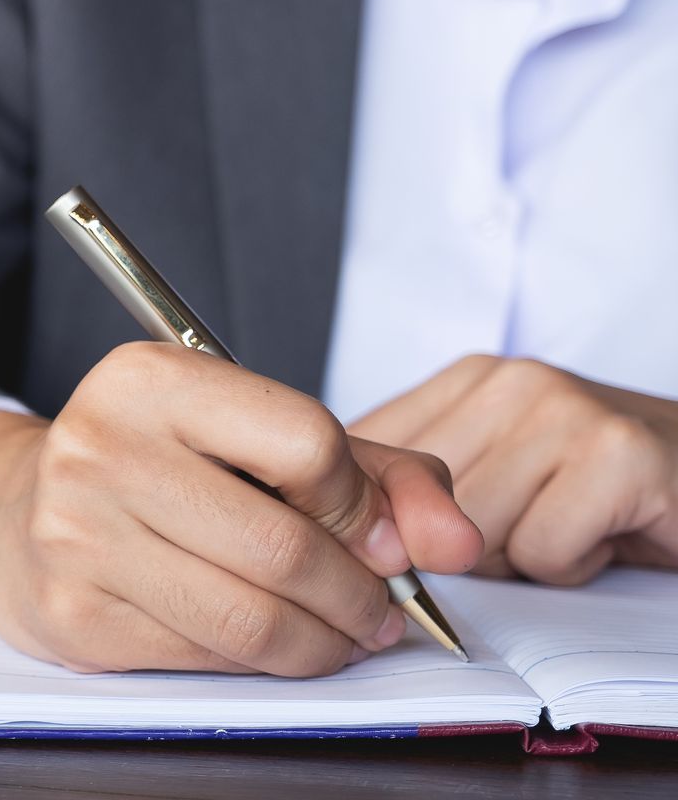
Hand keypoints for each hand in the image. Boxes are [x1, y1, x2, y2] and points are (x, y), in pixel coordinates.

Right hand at [0, 343, 481, 676]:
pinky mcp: (73, 613)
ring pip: (251, 617)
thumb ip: (373, 471)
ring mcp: (78, 532)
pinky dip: (264, 662)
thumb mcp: (253, 433)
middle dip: (361, 595)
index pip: (306, 440)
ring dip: (325, 641)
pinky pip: (207, 659)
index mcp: (151, 377)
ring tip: (341, 632)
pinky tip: (272, 640)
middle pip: (285, 544)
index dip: (363, 502)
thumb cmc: (157, 462)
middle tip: (383, 610)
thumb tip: (456, 542)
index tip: (380, 534)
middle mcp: (102, 444)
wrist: (18, 508)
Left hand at [351, 355, 677, 584]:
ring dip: (523, 557)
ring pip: (474, 535)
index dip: (378, 514)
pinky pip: (542, 551)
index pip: (368, 450)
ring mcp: (563, 409)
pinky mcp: (615, 454)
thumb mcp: (496, 465)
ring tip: (570, 523)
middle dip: (464, 547)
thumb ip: (417, 482)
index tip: (404, 537)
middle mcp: (510, 381)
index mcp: (469, 378)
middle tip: (530, 524)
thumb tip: (330, 521)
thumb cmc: (594, 486)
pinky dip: (572, 565)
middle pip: (416, 505)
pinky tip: (604, 533)